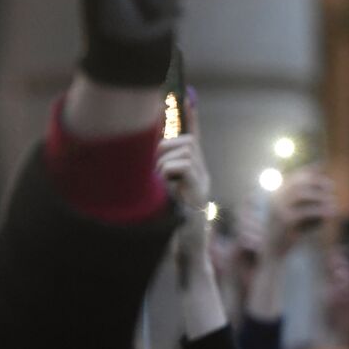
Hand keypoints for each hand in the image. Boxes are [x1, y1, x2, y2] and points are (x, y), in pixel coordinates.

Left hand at [156, 129, 210, 254]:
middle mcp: (202, 173)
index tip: (187, 98)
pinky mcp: (200, 191)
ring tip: (160, 182)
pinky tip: (165, 188)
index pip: (194, 138)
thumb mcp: (163, 193)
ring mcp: (203, 181)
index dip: (191, 118)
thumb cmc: (171, 224)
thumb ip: (160, 175)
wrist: (188, 249)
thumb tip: (144, 156)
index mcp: (194, 171)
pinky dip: (167, 172)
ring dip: (164, 162)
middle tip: (156, 169)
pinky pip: (181, 166)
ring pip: (183, 151)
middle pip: (187, 142)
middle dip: (166, 147)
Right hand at [263, 166, 338, 257]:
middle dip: (317, 182)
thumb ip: (306, 202)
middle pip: (299, 182)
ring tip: (333, 202)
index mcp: (275, 195)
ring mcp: (279, 209)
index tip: (323, 165)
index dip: (309, 169)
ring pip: (303, 194)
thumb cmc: (287, 235)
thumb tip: (324, 190)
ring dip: (321, 196)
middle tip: (332, 187)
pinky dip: (321, 210)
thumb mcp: (296, 217)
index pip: (294, 176)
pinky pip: (307, 211)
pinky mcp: (286, 221)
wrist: (272, 255)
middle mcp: (275, 199)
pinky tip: (331, 213)